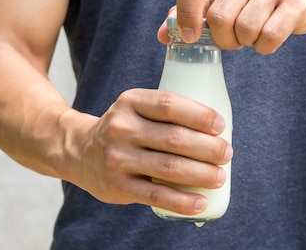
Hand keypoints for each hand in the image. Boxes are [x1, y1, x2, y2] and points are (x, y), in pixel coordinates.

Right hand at [66, 88, 232, 214]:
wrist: (79, 151)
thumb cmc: (124, 128)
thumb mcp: (136, 108)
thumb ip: (166, 113)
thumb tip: (217, 131)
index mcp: (130, 102)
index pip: (170, 105)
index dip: (200, 115)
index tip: (221, 125)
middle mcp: (122, 128)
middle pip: (175, 138)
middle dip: (208, 148)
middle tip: (226, 153)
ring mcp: (118, 158)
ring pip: (169, 167)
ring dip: (202, 174)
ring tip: (220, 176)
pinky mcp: (118, 186)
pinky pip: (156, 196)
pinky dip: (182, 201)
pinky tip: (201, 202)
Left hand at [158, 0, 305, 53]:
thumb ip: (190, 13)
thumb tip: (164, 36)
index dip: (185, 12)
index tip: (190, 36)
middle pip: (219, 17)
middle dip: (223, 40)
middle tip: (232, 40)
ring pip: (245, 29)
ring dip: (245, 43)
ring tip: (250, 36)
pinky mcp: (295, 2)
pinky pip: (269, 37)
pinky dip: (264, 48)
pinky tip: (266, 40)